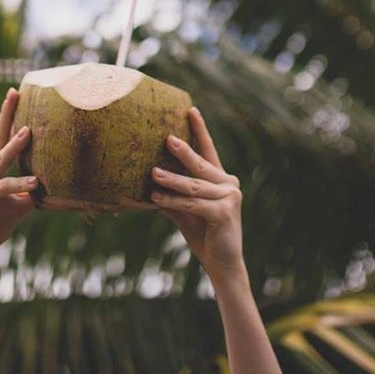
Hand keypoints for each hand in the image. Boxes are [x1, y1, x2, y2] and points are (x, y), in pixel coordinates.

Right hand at [0, 88, 36, 264]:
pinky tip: (34, 182)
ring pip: (0, 159)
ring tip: (28, 131)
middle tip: (14, 93)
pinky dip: (19, 184)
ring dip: (14, 145)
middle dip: (6, 115)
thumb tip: (57, 179)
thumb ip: (31, 187)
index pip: (0, 136)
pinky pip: (4, 187)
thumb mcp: (18, 199)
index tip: (14, 93)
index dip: (8, 115)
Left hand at [151, 107, 245, 284]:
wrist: (221, 264)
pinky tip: (156, 197)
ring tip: (152, 172)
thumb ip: (171, 194)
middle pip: (201, 163)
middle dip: (183, 150)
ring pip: (193, 184)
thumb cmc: (203, 233)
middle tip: (166, 137)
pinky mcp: (225, 211)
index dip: (200, 129)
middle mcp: (228, 183)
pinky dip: (173, 200)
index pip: (208, 150)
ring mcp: (229, 196)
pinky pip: (193, 202)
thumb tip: (145, 180)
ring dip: (171, 179)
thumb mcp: (184, 209)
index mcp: (220, 179)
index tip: (191, 109)